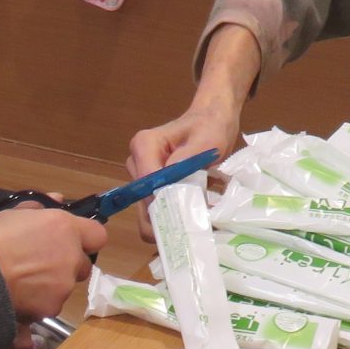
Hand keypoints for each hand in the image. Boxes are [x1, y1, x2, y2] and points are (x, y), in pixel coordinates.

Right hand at [0, 207, 107, 319]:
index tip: (71, 241)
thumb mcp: (12, 214)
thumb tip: (58, 200)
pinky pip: (50, 304)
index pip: (97, 235)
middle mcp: (71, 257)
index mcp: (64, 228)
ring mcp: (64, 285)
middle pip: (82, 264)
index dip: (85, 239)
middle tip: (40, 264)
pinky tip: (19, 298)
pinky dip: (39, 303)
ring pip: (65, 286)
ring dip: (52, 285)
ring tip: (22, 283)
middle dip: (67, 265)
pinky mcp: (52, 308)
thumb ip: (40, 209)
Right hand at [126, 26, 258, 237]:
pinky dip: (174, 218)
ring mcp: (142, 177)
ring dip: (172, 221)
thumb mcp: (207, 141)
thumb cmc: (211, 127)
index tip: (188, 217)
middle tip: (195, 227)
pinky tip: (193, 217)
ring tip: (198, 222)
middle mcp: (136, 162)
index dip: (164, 204)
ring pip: (149, 212)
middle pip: (143, 203)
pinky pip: (157, 210)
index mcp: (144, 146)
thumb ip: (188, 160)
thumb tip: (172, 184)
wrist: (212, 121)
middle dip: (167, 218)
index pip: (146, 185)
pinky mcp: (151, 187)